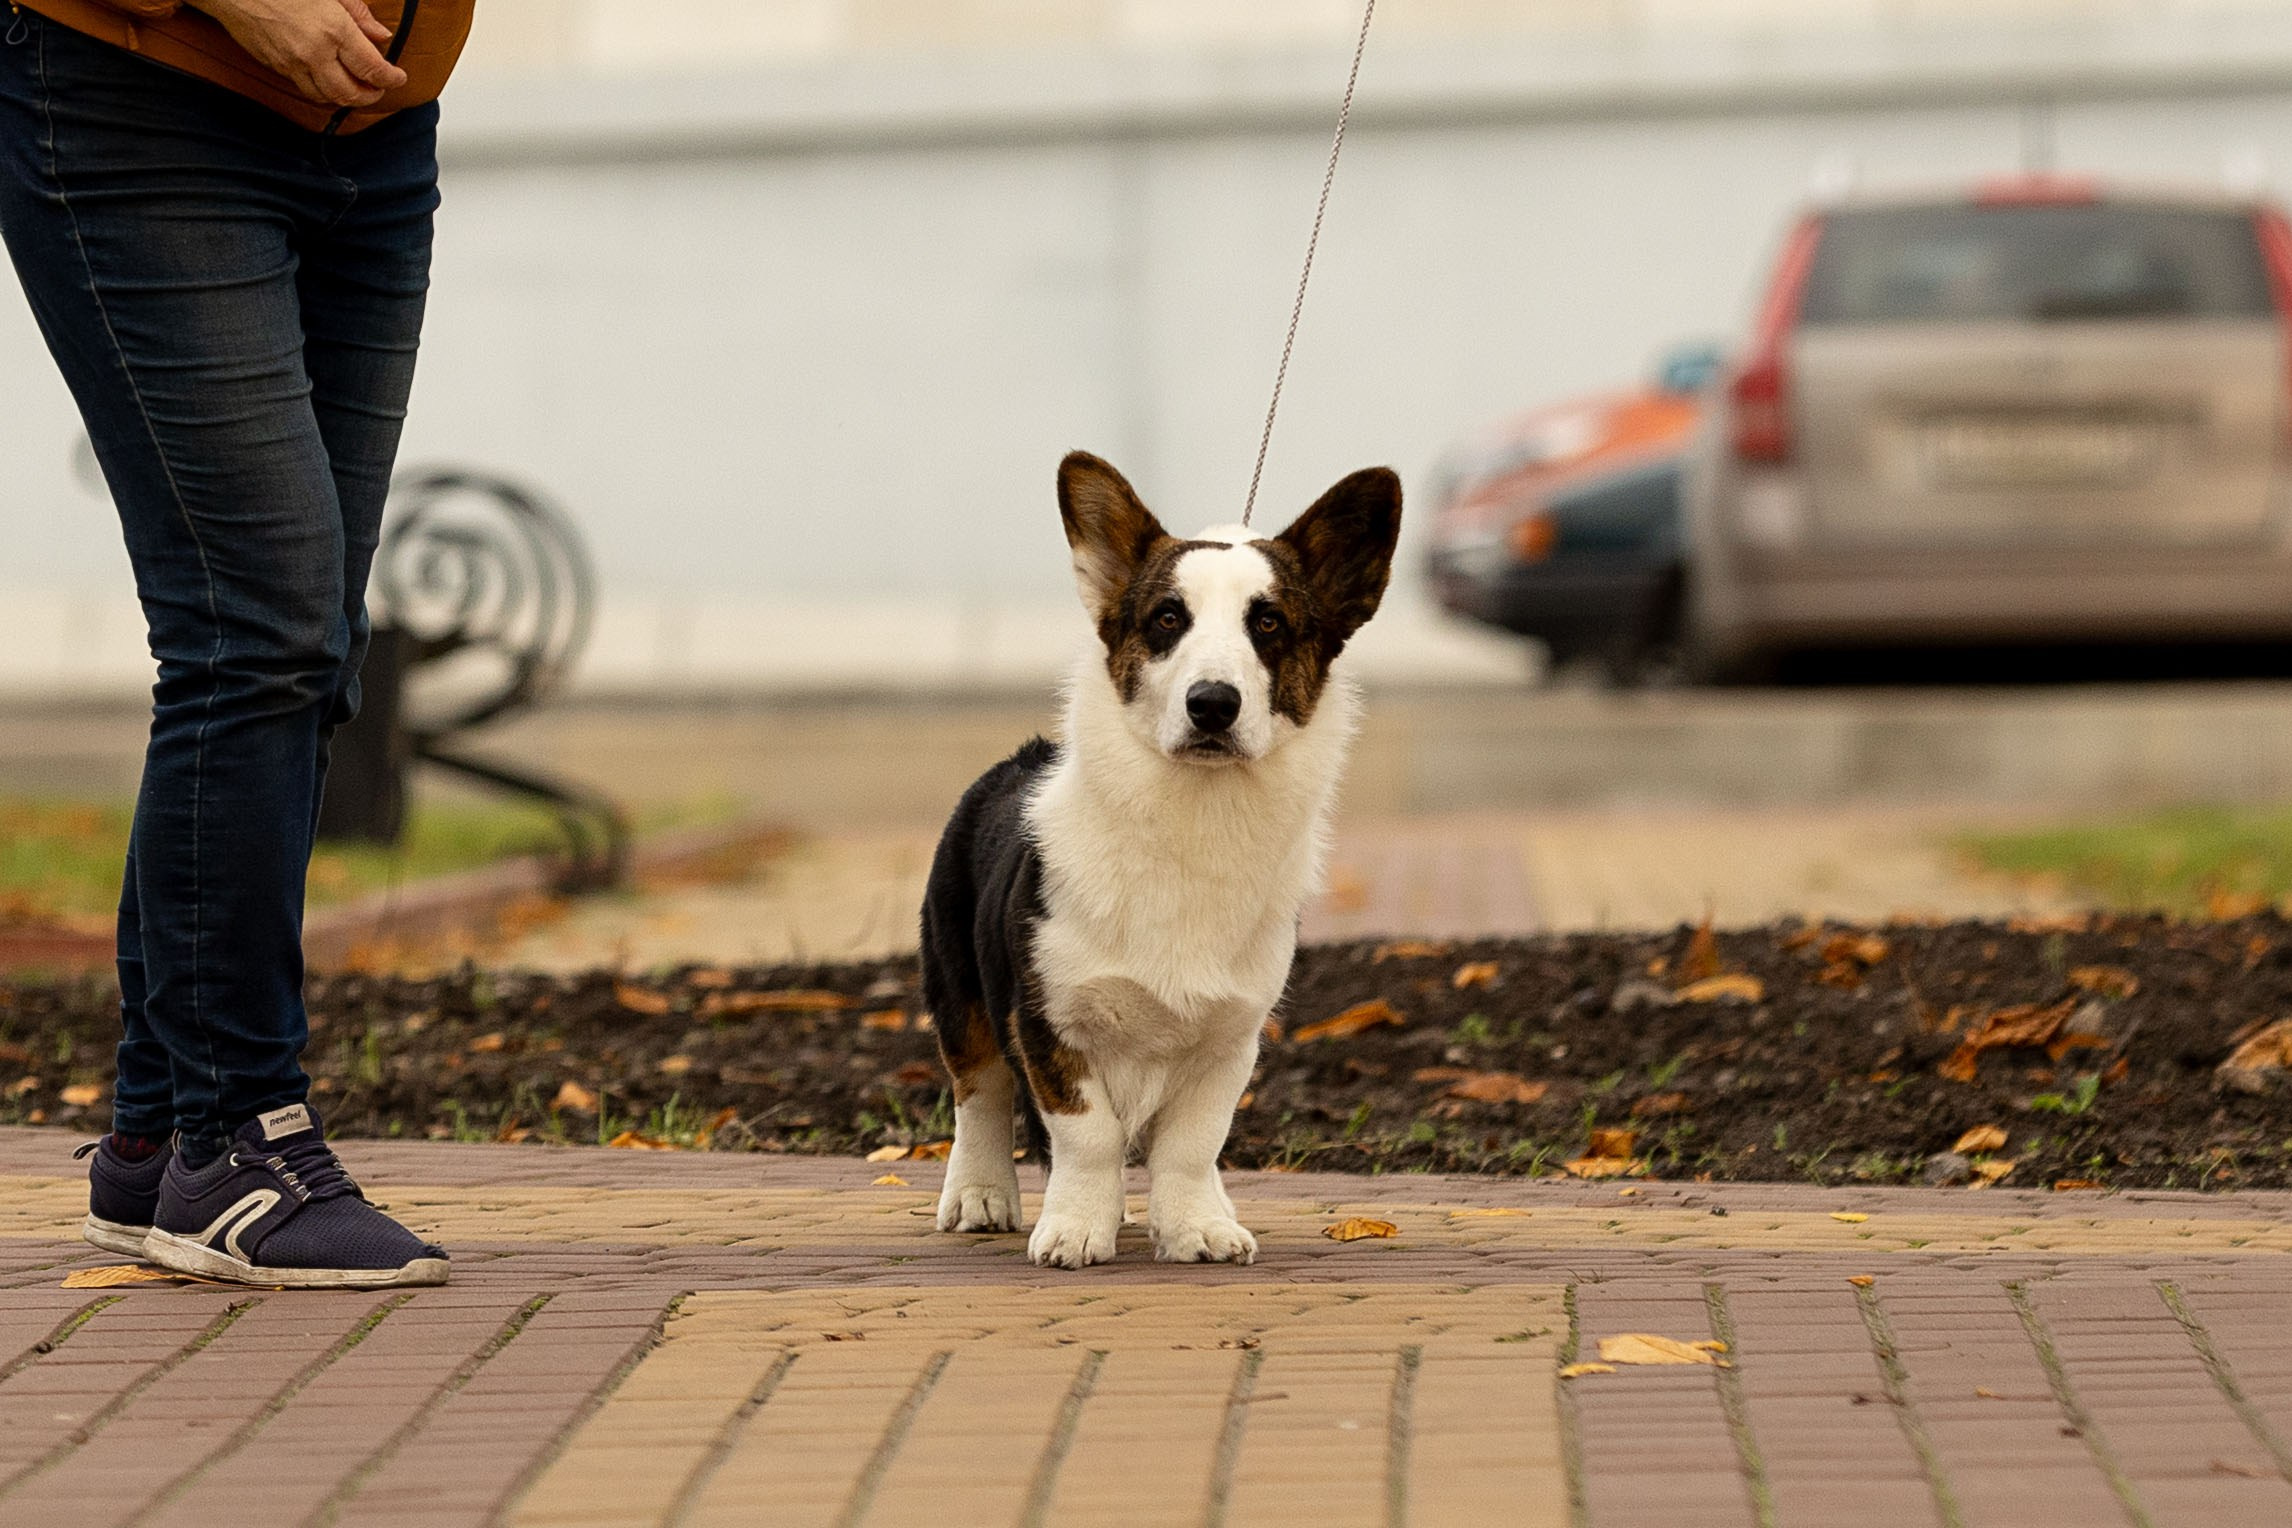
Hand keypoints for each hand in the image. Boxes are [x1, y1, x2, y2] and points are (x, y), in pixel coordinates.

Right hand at [196, 0, 407, 108]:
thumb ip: (357, 13)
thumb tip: (381, 35)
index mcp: (333, 29)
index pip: (372, 68)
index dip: (391, 78)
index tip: (399, 77)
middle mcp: (314, 53)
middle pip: (351, 93)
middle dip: (371, 95)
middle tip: (380, 88)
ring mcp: (293, 63)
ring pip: (328, 97)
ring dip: (346, 96)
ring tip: (357, 86)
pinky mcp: (276, 67)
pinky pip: (305, 88)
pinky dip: (323, 90)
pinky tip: (329, 78)